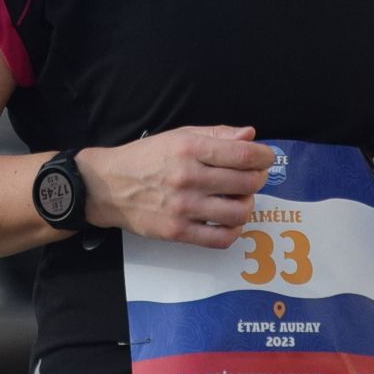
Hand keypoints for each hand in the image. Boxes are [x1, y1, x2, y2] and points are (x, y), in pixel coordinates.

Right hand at [76, 127, 275, 248]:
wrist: (107, 186)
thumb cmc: (145, 158)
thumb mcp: (178, 136)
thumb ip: (216, 135)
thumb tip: (251, 136)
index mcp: (189, 148)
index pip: (244, 154)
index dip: (264, 156)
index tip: (265, 158)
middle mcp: (188, 177)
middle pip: (247, 183)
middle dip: (258, 179)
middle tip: (252, 178)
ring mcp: (183, 207)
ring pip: (239, 212)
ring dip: (247, 205)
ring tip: (238, 199)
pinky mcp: (177, 232)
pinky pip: (221, 238)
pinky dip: (234, 231)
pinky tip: (228, 221)